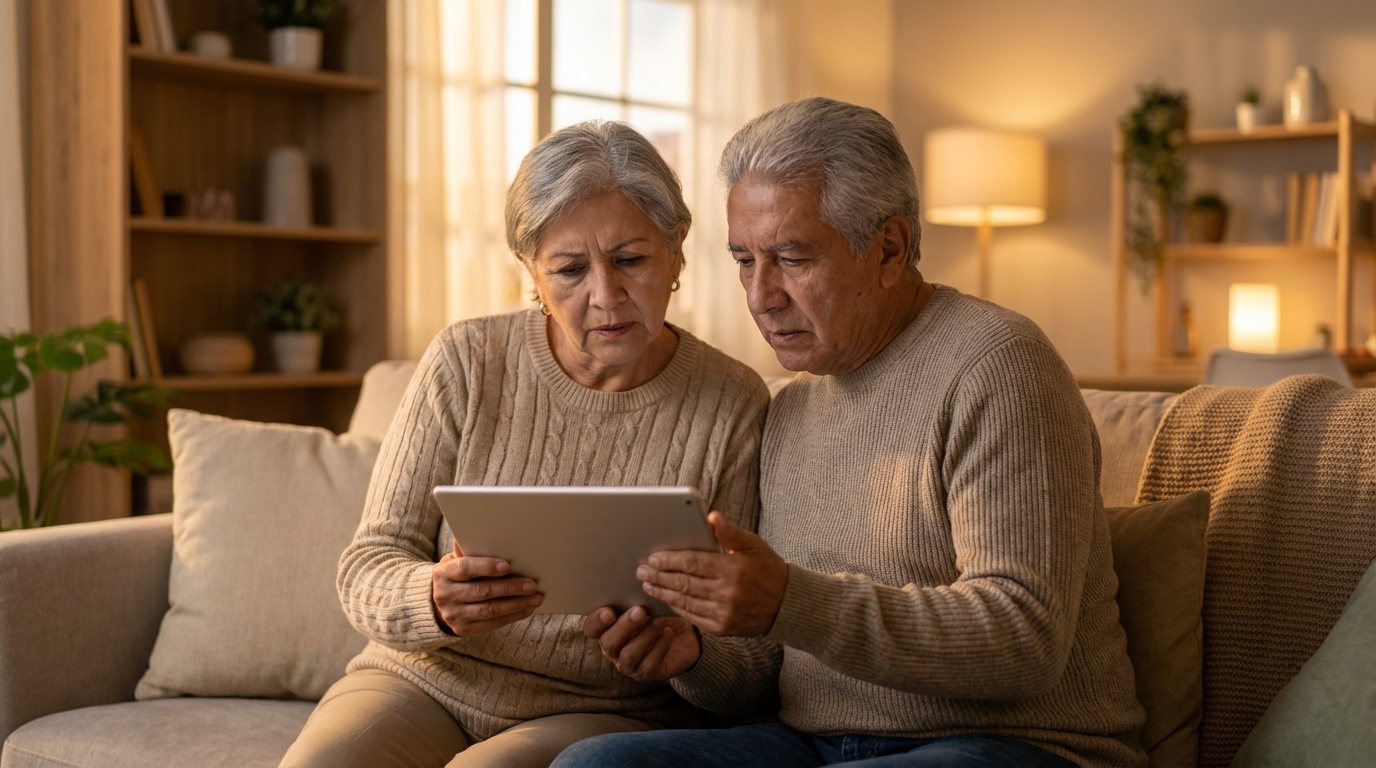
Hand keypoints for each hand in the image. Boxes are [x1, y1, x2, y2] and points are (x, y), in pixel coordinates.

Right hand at [432, 540, 542, 636]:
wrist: (437, 604)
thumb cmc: (456, 576)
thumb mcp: (455, 561)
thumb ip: (468, 550)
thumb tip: (484, 532)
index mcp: (444, 574)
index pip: (465, 568)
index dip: (486, 567)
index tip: (507, 565)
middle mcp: (446, 596)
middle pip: (482, 591)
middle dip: (510, 587)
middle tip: (532, 584)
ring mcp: (454, 615)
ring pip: (490, 610)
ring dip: (516, 604)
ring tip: (536, 598)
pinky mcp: (464, 630)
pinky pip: (492, 624)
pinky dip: (512, 616)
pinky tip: (526, 609)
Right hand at [583, 605, 700, 681]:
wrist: (685, 634)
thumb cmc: (660, 613)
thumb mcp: (649, 601)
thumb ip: (637, 595)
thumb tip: (639, 577)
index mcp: (607, 628)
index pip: (591, 628)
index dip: (596, 621)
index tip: (609, 611)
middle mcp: (613, 648)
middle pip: (608, 642)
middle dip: (624, 626)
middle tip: (640, 611)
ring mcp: (628, 664)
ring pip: (629, 654)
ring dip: (645, 635)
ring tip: (660, 620)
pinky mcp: (646, 673)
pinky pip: (649, 664)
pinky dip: (659, 647)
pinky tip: (668, 634)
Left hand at [637, 511, 788, 635]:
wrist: (787, 606)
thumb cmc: (769, 570)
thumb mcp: (754, 545)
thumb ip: (729, 532)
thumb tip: (710, 516)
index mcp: (732, 569)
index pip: (692, 563)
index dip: (669, 560)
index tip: (652, 558)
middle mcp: (726, 593)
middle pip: (683, 582)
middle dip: (659, 576)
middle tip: (641, 571)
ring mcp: (723, 613)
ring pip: (684, 601)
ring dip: (662, 592)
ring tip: (647, 585)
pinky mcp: (721, 627)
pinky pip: (692, 616)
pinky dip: (676, 608)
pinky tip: (665, 600)